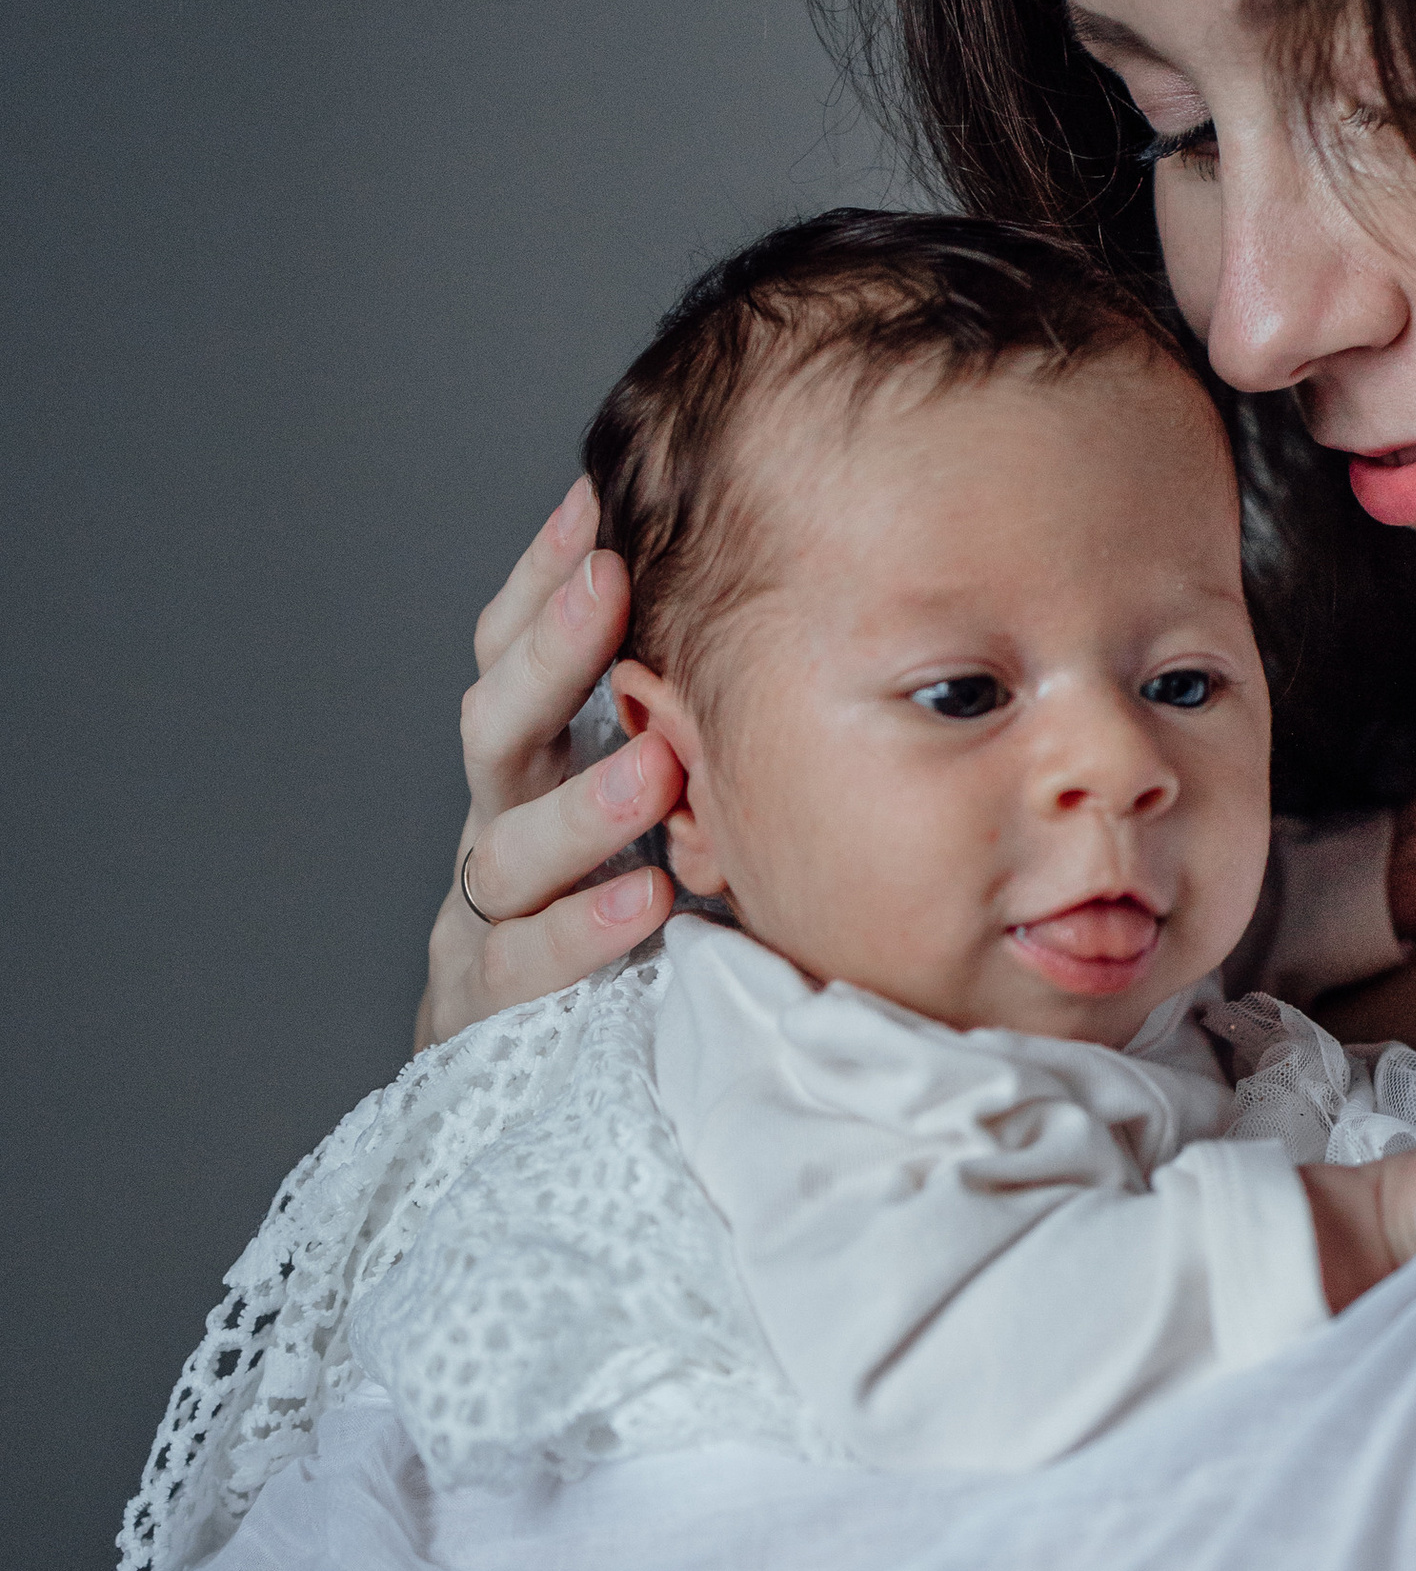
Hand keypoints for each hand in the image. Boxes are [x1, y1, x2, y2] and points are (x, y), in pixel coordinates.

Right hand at [416, 480, 679, 1046]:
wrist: (523, 1063)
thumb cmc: (620, 914)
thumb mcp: (659, 812)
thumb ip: (685, 729)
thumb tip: (779, 608)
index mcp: (528, 772)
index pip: (509, 660)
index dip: (540, 584)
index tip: (593, 506)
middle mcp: (494, 829)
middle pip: (495, 728)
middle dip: (551, 654)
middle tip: (612, 585)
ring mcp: (481, 919)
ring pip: (506, 852)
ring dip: (581, 806)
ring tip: (656, 770)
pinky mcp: (485, 1009)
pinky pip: (522, 967)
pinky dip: (579, 933)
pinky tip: (644, 902)